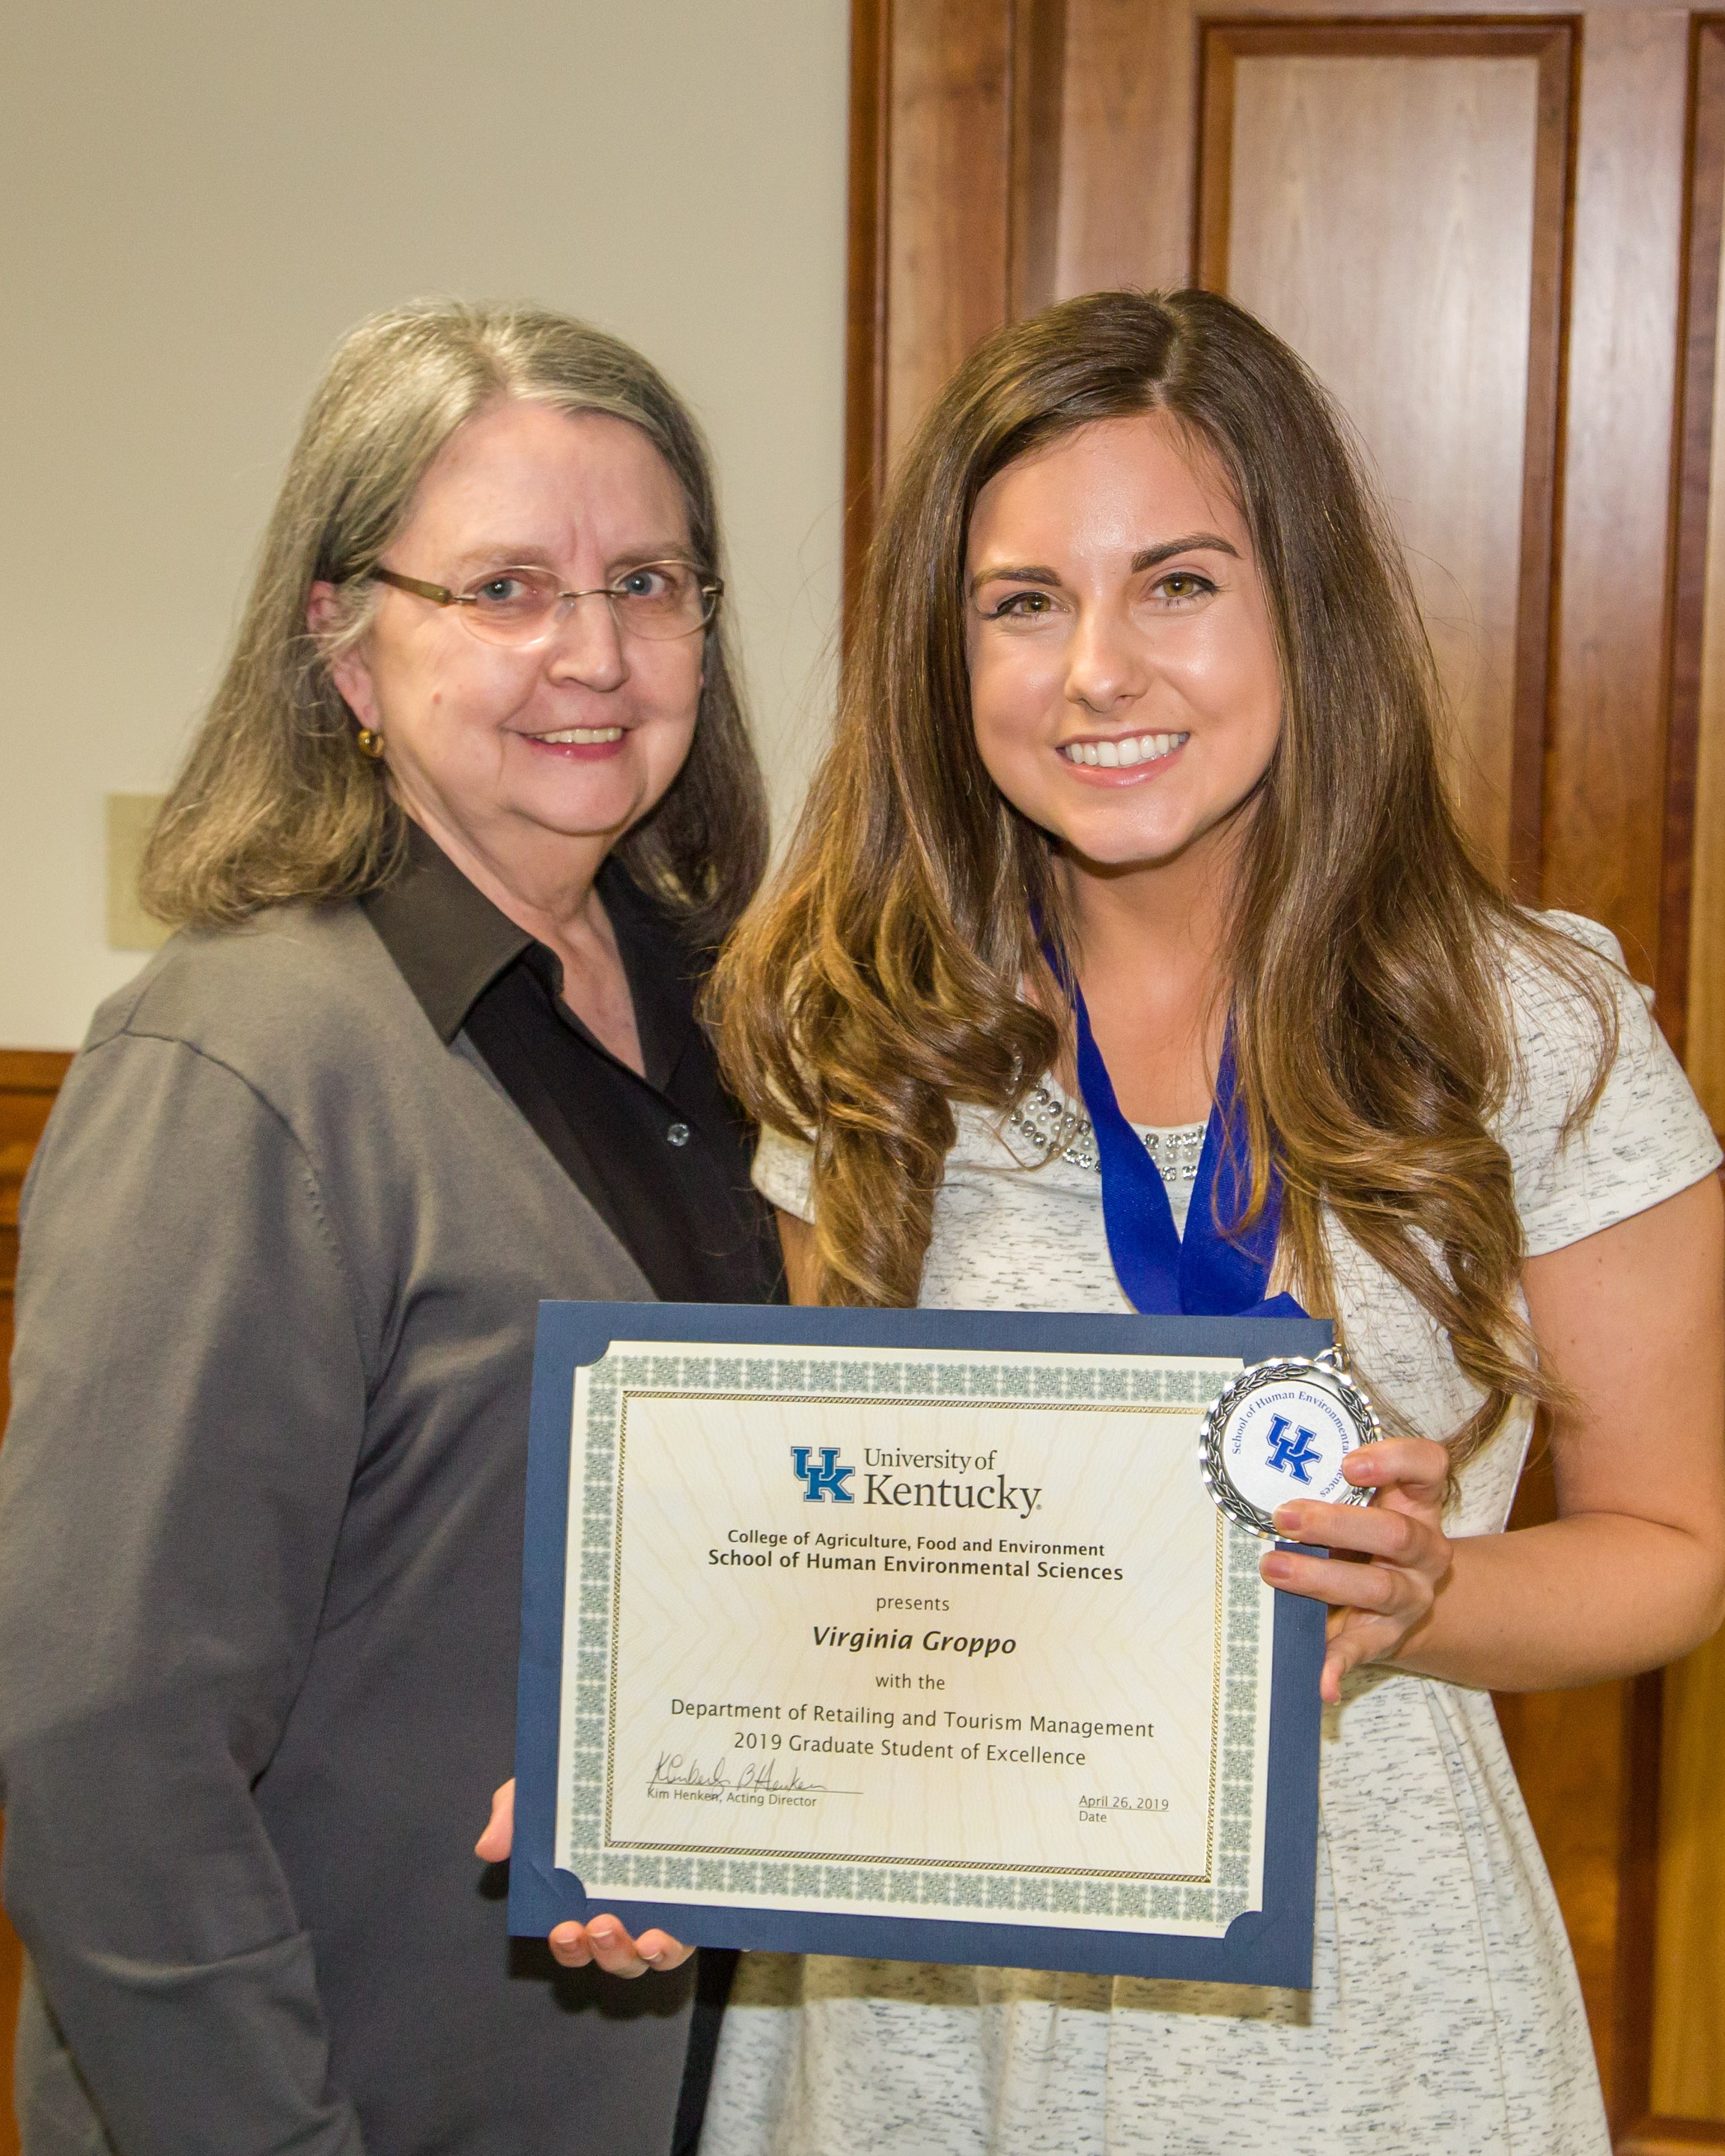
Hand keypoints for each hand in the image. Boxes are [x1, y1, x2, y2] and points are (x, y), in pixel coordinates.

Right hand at [474, 1779, 694, 1976]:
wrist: (652, 1750)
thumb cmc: (587, 1786)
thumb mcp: (546, 1791)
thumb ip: (513, 1814)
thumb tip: (488, 1847)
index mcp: (586, 1899)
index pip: (574, 1940)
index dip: (569, 1946)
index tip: (562, 1928)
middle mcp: (626, 1915)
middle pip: (615, 1956)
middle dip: (604, 1952)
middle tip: (597, 1928)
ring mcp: (664, 1911)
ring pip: (653, 1956)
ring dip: (645, 1953)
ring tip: (642, 1938)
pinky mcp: (699, 1902)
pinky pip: (692, 1934)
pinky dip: (680, 1940)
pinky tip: (674, 1931)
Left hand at [1259, 1438, 1451, 1704]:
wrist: (1395, 1600)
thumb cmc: (1362, 1535)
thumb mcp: (1362, 1504)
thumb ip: (1332, 1487)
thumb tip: (1270, 1466)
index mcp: (1417, 1504)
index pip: (1429, 1467)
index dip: (1394, 1461)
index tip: (1348, 1464)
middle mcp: (1424, 1549)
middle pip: (1395, 1534)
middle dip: (1336, 1524)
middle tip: (1284, 1517)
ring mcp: (1409, 1597)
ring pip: (1377, 1587)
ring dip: (1322, 1579)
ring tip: (1274, 1570)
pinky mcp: (1383, 1637)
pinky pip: (1360, 1651)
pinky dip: (1337, 1666)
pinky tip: (1321, 1682)